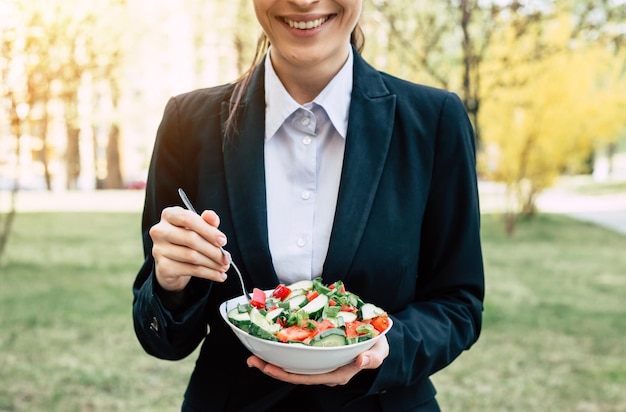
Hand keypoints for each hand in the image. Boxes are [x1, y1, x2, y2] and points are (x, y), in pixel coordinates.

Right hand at [150, 207, 230, 291]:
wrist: (172, 263)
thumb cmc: (188, 240)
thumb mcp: (199, 227)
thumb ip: (207, 221)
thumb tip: (212, 216)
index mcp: (169, 215)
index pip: (188, 219)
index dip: (208, 230)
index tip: (223, 241)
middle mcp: (160, 231)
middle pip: (191, 239)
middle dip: (213, 250)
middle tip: (227, 258)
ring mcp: (159, 250)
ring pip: (192, 256)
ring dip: (213, 263)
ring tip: (224, 267)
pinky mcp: (163, 267)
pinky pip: (191, 270)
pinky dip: (209, 273)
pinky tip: (219, 275)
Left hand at [246, 337, 388, 385]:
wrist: (378, 340)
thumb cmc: (378, 346)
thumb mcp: (379, 351)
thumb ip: (371, 357)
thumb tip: (360, 360)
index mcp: (337, 373)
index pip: (307, 377)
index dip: (287, 375)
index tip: (270, 368)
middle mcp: (325, 370)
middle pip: (294, 373)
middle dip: (272, 368)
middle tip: (252, 360)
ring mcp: (320, 363)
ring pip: (292, 365)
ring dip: (273, 360)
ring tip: (254, 354)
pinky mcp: (317, 353)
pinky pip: (297, 355)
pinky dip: (283, 350)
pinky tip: (271, 344)